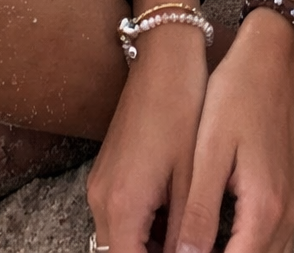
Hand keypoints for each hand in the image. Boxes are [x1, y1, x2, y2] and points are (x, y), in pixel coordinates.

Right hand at [87, 24, 208, 252]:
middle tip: (192, 249)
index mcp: (122, 205)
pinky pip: (120, 219)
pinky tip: (177, 222)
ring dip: (148, 248)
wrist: (164, 59)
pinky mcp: (108, 174)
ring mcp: (101, 186)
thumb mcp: (191, 178)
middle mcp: (102, 200)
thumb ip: (187, 232)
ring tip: (189, 241)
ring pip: (119, 241)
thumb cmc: (183, 110)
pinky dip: (145, 230)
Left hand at [176, 10, 293, 252]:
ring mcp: (291, 209)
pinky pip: (271, 244)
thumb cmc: (237, 94)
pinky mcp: (287, 198)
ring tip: (190, 246)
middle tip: (176, 250)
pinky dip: (245, 250)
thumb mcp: (210, 151)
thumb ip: (199, 212)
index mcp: (264, 208)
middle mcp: (285, 217)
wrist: (273, 58)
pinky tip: (215, 243)